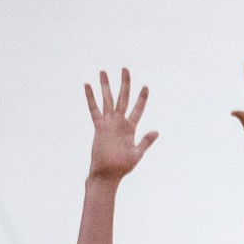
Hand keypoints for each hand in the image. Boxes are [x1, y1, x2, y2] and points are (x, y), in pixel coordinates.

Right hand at [84, 68, 157, 182]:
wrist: (107, 174)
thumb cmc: (122, 167)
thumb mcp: (137, 154)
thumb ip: (145, 141)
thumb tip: (157, 131)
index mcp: (130, 128)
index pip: (138, 109)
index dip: (142, 98)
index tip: (146, 86)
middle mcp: (119, 122)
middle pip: (123, 98)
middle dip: (125, 84)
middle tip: (125, 68)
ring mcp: (108, 123)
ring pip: (107, 100)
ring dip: (106, 86)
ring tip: (103, 71)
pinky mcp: (98, 127)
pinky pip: (94, 109)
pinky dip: (91, 97)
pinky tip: (87, 85)